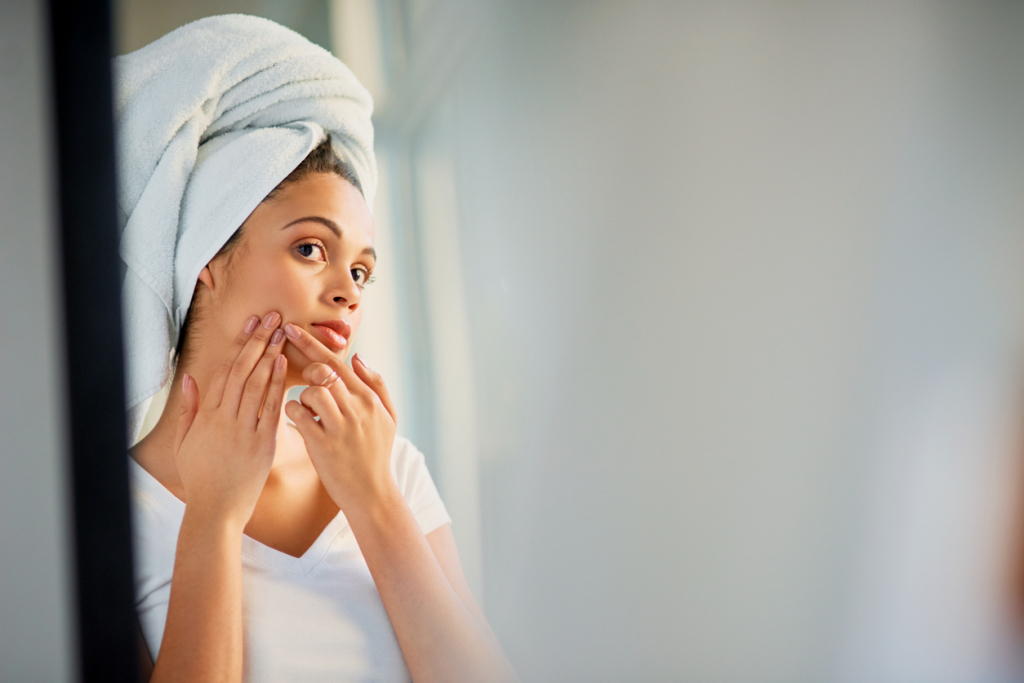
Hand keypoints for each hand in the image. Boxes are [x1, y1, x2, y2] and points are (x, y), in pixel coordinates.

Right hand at [174, 312, 287, 525]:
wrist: (216, 510)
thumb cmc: (201, 477)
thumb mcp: (185, 441)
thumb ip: (190, 408)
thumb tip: (190, 378)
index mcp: (207, 415)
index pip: (225, 371)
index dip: (239, 344)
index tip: (251, 323)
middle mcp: (224, 419)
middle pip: (242, 371)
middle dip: (257, 340)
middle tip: (272, 317)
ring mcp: (244, 430)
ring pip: (255, 384)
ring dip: (268, 355)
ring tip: (281, 332)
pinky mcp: (262, 444)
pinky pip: (270, 408)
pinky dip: (276, 385)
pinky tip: (283, 364)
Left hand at [282, 323, 397, 511]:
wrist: (371, 493)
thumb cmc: (377, 453)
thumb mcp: (389, 417)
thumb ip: (377, 384)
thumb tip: (358, 357)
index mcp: (369, 399)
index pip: (337, 362)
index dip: (311, 343)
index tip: (291, 328)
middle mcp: (356, 409)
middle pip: (322, 372)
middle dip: (305, 370)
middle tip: (303, 380)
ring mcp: (340, 426)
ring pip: (311, 391)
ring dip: (302, 395)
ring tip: (309, 410)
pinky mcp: (322, 444)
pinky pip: (298, 414)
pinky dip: (293, 412)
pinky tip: (300, 421)